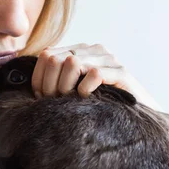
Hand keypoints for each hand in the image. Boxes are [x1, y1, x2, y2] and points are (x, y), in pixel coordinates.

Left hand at [31, 43, 162, 110]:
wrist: (136, 118)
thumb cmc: (102, 105)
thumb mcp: (74, 91)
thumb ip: (57, 82)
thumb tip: (32, 86)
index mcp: (80, 51)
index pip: (46, 55)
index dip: (39, 79)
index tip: (42, 99)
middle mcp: (94, 50)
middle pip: (55, 58)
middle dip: (49, 84)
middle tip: (55, 102)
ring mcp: (109, 59)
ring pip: (72, 63)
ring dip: (65, 87)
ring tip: (70, 101)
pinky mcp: (121, 73)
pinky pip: (93, 74)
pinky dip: (84, 89)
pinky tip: (86, 98)